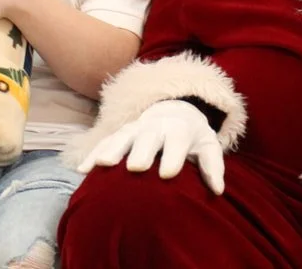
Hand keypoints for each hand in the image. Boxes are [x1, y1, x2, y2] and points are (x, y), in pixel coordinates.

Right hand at [78, 100, 224, 194]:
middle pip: (147, 138)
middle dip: (141, 150)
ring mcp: (136, 129)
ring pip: (122, 137)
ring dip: (112, 149)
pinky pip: (105, 142)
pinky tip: (82, 170)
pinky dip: (94, 154)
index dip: (173, 156)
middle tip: (135, 167)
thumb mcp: (208, 146)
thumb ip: (213, 167)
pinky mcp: (121, 134)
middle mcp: (155, 127)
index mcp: (180, 129)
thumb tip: (219, 190)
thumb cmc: (194, 138)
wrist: (176, 112)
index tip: (167, 174)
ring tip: (102, 165)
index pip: (177, 141)